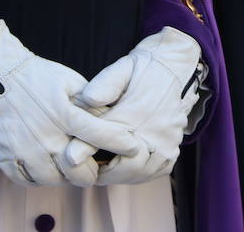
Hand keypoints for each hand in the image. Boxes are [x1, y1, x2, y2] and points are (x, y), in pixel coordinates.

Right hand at [0, 20, 140, 186]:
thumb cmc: (37, 75)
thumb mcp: (69, 80)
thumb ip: (91, 101)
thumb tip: (112, 115)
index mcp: (64, 113)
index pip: (99, 134)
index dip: (120, 143)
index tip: (133, 148)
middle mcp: (46, 135)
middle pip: (78, 171)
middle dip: (91, 172)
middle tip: (94, 166)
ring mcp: (26, 149)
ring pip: (54, 180)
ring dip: (65, 177)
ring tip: (70, 167)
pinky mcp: (8, 156)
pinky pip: (27, 180)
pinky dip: (38, 178)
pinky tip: (46, 167)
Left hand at [63, 27, 202, 184]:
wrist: (175, 70)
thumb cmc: (143, 68)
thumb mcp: (123, 68)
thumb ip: (105, 84)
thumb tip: (86, 100)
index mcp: (140, 112)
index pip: (107, 139)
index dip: (85, 150)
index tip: (68, 156)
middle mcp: (157, 132)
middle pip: (125, 167)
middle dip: (101, 171)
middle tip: (82, 167)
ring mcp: (167, 144)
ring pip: (137, 174)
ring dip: (117, 175)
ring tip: (98, 168)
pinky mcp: (172, 151)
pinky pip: (151, 173)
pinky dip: (134, 174)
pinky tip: (120, 167)